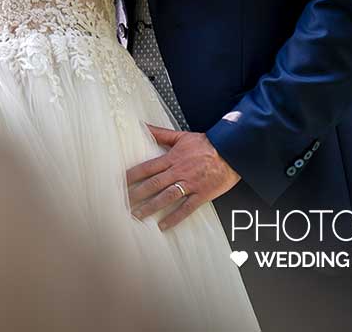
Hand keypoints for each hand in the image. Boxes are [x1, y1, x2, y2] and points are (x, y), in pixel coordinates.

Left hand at [124, 125, 238, 230]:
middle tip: (124, 203)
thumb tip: (143, 126)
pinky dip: (174, 217)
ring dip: (151, 207)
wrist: (231, 151)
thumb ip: (160, 133)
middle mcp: (178, 172)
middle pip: (154, 184)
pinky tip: (163, 225)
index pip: (147, 168)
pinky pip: (186, 208)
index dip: (132, 175)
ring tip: (138, 215)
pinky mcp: (202, 194)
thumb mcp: (181, 136)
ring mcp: (190, 184)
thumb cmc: (206, 144)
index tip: (120, 183)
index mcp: (172, 158)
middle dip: (137, 194)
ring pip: (166, 197)